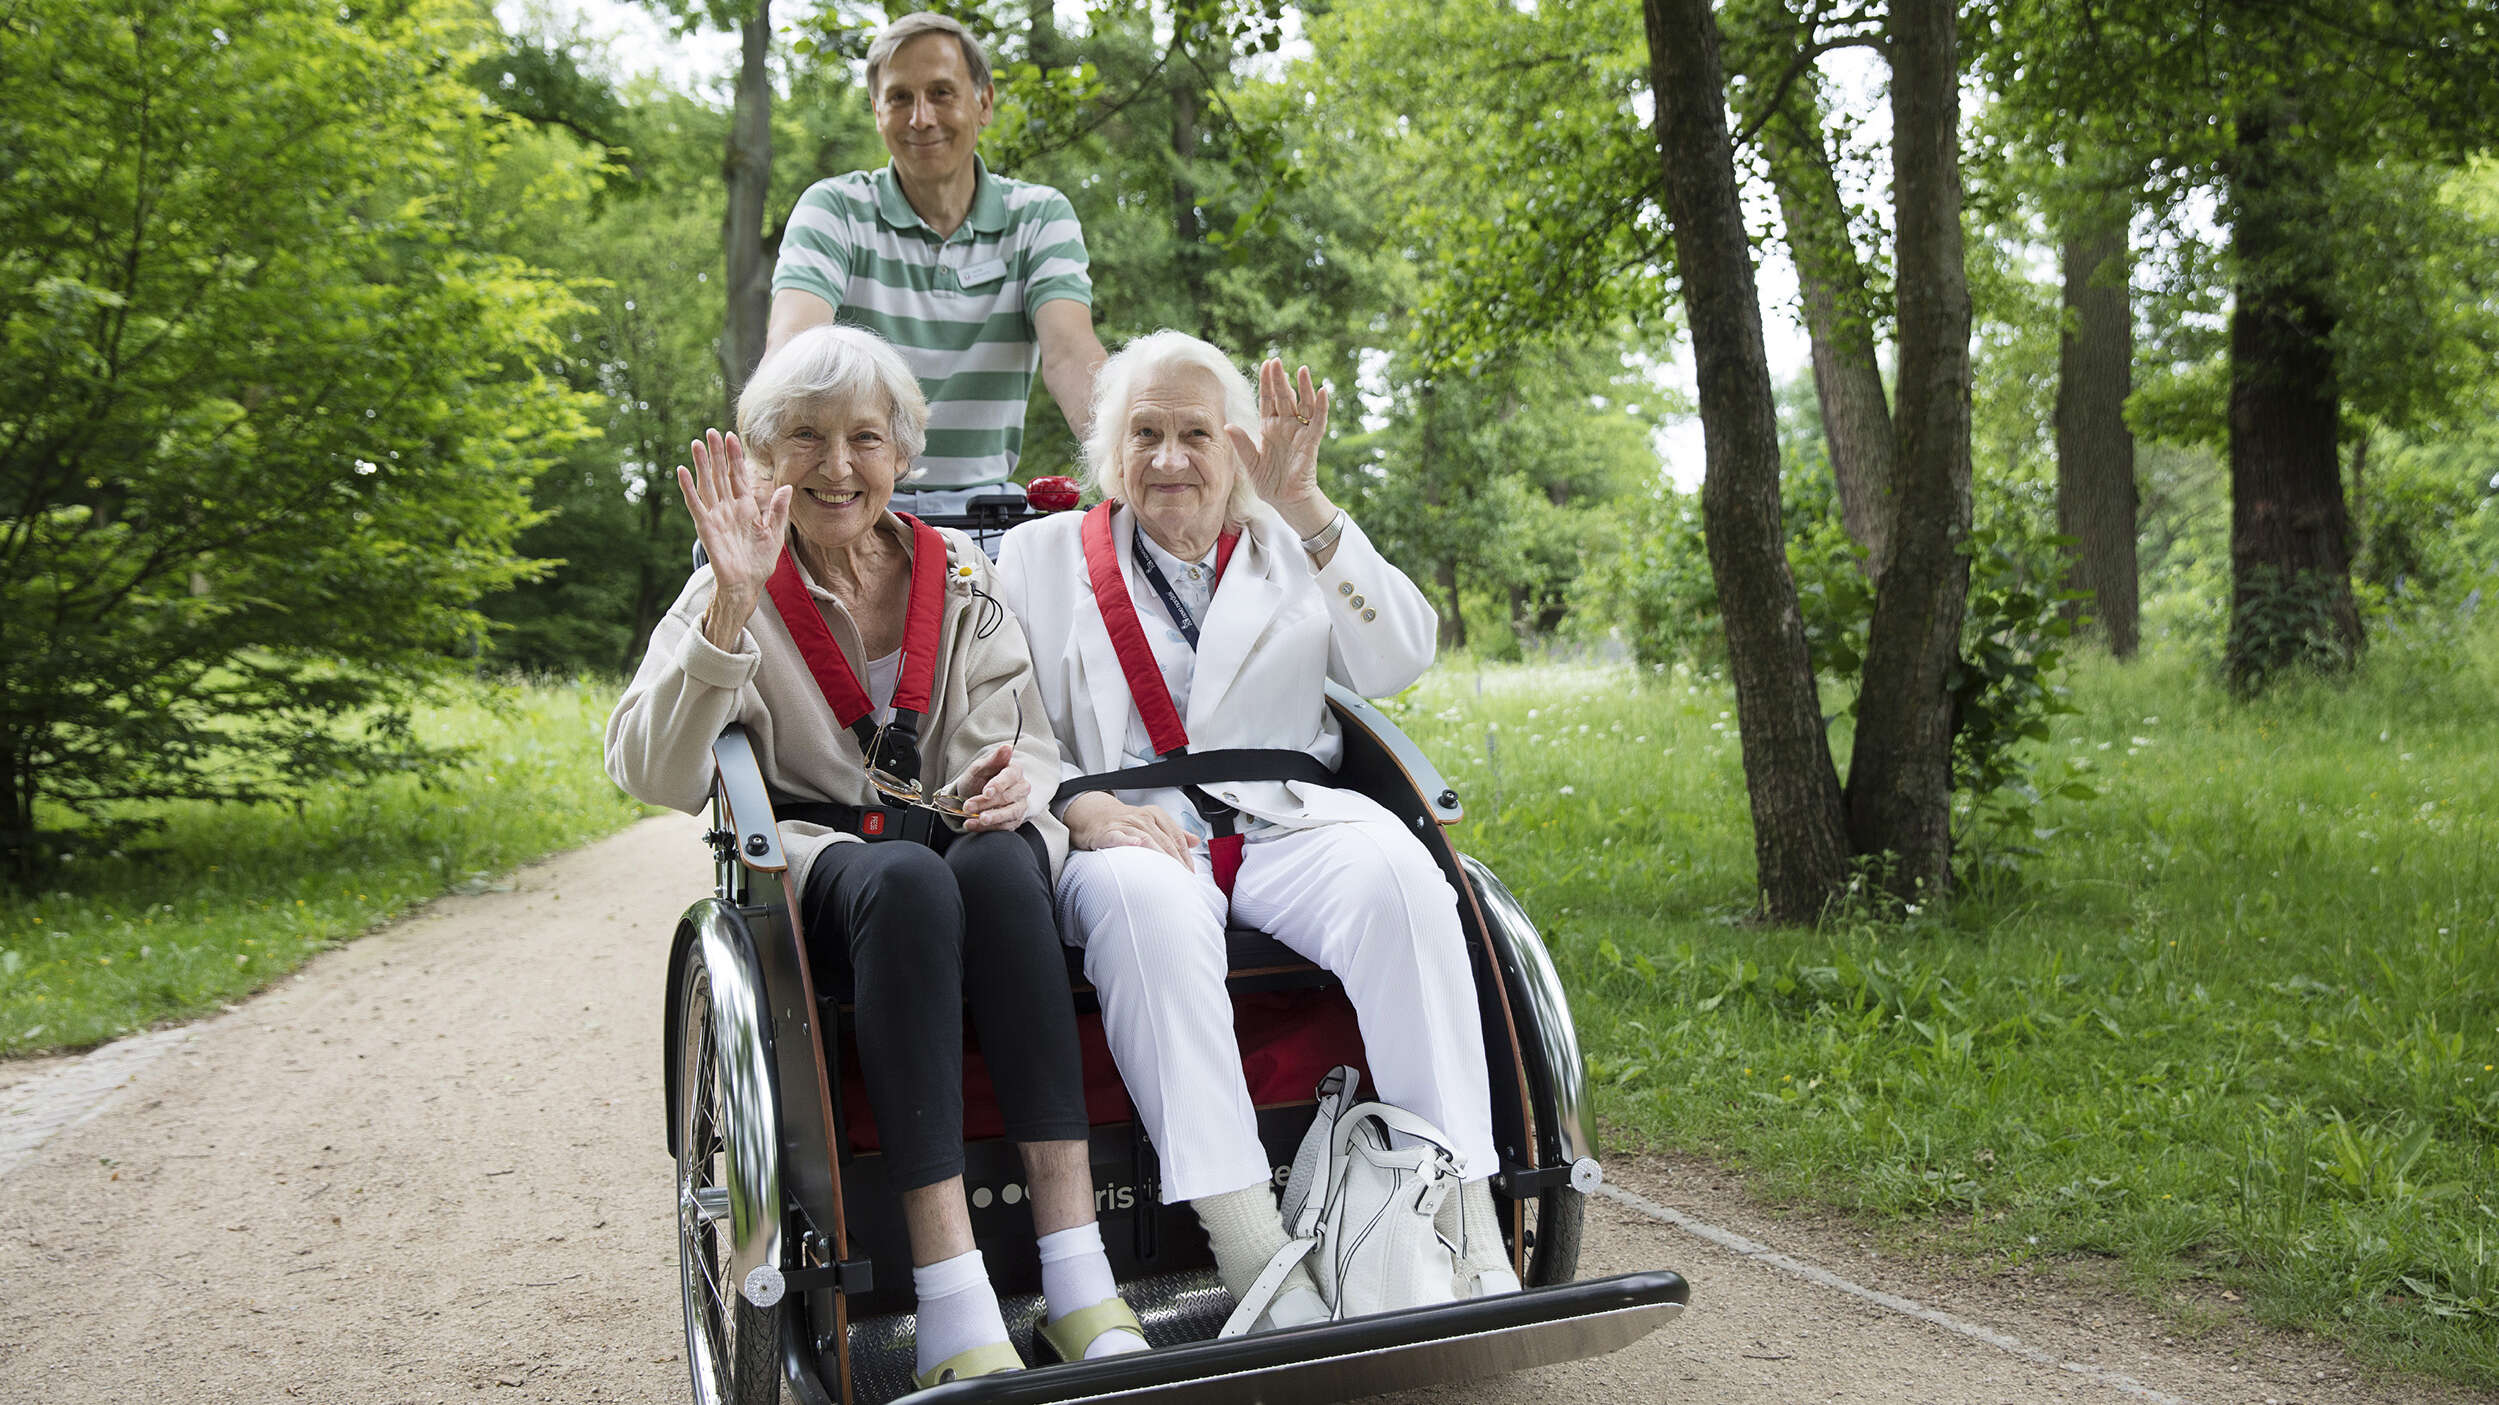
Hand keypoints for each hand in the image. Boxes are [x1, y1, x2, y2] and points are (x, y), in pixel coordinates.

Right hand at [675, 430, 789, 648]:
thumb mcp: (775, 532)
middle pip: (720, 474)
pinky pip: (696, 504)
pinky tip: (683, 470)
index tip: (732, 436)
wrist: (748, 584)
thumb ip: (778, 509)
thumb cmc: (760, 561)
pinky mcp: (705, 527)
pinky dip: (688, 487)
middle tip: (711, 431)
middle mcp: (728, 508)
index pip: (738, 475)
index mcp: (745, 507)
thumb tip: (786, 486)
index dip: (735, 456)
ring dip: (701, 464)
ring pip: (707, 484)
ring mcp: (716, 516)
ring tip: (696, 443)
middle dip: (716, 453)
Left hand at [957, 743, 1030, 831]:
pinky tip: (971, 824)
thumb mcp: (979, 769)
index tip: (985, 792)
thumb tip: (1007, 747)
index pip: (1010, 777)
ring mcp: (1020, 805)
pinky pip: (1004, 826)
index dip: (998, 785)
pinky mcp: (1015, 821)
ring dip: (992, 817)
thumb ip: (992, 760)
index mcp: (1014, 771)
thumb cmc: (978, 780)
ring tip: (975, 820)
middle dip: (986, 803)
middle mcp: (1021, 788)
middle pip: (1007, 797)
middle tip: (967, 806)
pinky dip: (987, 828)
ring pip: (1010, 813)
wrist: (972, 798)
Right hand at [1064, 792, 1197, 866]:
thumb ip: (1174, 832)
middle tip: (1182, 878)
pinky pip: (1119, 837)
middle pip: (1164, 840)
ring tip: (1167, 870)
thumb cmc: (1126, 823)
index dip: (1185, 855)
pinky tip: (1136, 845)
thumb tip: (1196, 840)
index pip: (1176, 836)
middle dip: (1175, 861)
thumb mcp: (1152, 823)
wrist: (1095, 816)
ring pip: (1146, 839)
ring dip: (1159, 855)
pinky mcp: (1108, 832)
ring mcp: (1125, 824)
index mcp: (1155, 815)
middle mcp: (1142, 818)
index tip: (1190, 872)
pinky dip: (1128, 841)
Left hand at [1225, 359, 1333, 534]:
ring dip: (1303, 388)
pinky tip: (1323, 391)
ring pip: (1303, 405)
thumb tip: (1229, 425)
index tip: (1266, 364)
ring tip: (1302, 369)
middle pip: (1284, 397)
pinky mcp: (1311, 443)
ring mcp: (1299, 433)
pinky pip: (1318, 422)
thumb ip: (1242, 444)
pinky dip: (1321, 407)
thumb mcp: (1250, 463)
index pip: (1268, 400)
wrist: (1284, 500)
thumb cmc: (1268, 481)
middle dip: (1280, 380)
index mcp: (1268, 427)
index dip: (1267, 383)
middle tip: (1277, 361)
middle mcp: (1285, 426)